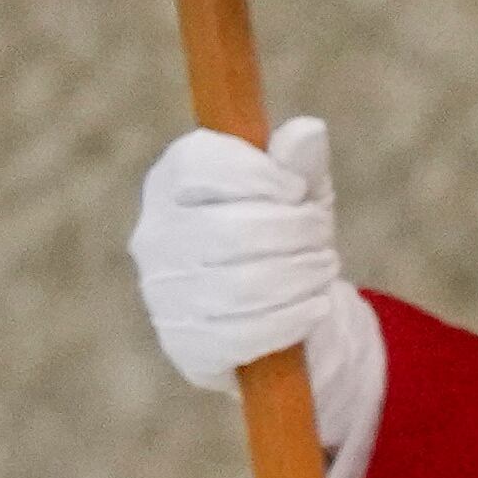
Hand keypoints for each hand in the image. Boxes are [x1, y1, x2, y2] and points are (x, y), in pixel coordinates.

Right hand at [132, 117, 359, 391]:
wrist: (266, 311)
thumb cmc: (277, 232)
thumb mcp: (294, 191)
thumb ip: (298, 161)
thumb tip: (308, 132)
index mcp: (170, 181)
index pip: (198, 167)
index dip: (256, 176)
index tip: (296, 189)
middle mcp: (153, 236)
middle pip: (228, 231)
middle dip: (293, 232)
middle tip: (323, 235)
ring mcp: (164, 295)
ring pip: (241, 286)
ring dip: (300, 276)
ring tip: (324, 268)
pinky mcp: (184, 344)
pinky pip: (245, 334)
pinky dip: (292, 318)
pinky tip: (316, 305)